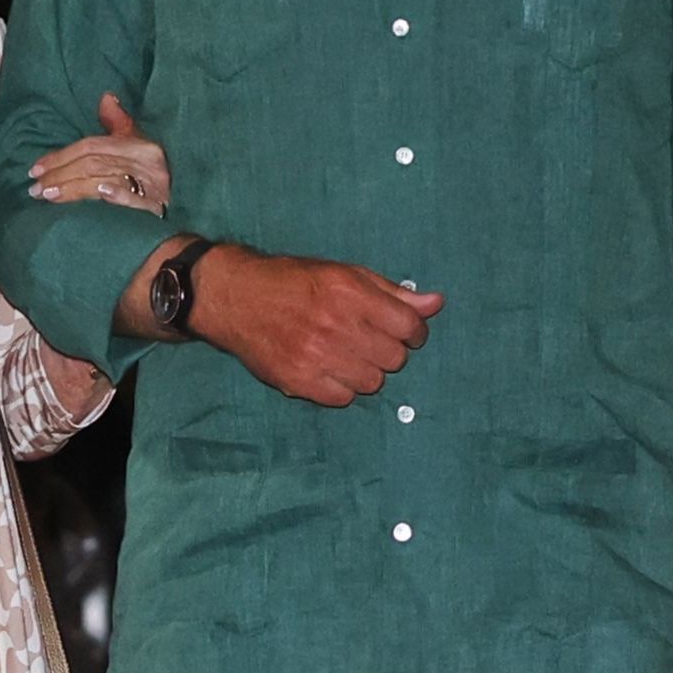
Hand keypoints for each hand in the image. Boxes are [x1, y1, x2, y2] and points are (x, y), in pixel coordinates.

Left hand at [30, 94, 170, 213]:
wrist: (199, 198)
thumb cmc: (166, 171)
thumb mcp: (144, 144)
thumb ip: (121, 123)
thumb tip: (106, 98)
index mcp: (141, 145)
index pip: (92, 146)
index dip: (62, 155)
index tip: (36, 168)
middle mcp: (147, 161)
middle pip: (94, 163)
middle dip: (61, 174)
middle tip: (35, 188)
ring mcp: (155, 186)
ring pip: (107, 180)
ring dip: (75, 188)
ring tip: (48, 196)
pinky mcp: (161, 208)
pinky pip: (140, 200)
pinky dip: (121, 194)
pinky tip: (101, 194)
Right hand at [191, 248, 441, 405]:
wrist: (235, 297)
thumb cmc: (293, 282)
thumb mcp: (344, 274)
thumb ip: (393, 292)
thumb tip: (436, 303)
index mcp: (349, 292)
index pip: (408, 325)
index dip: (414, 331)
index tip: (406, 332)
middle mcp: (334, 324)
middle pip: (394, 358)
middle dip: (389, 350)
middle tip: (369, 341)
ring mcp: (315, 356)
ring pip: (372, 382)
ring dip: (367, 370)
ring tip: (347, 354)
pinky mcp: (297, 381)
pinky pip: (343, 398)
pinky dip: (341, 387)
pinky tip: (329, 368)